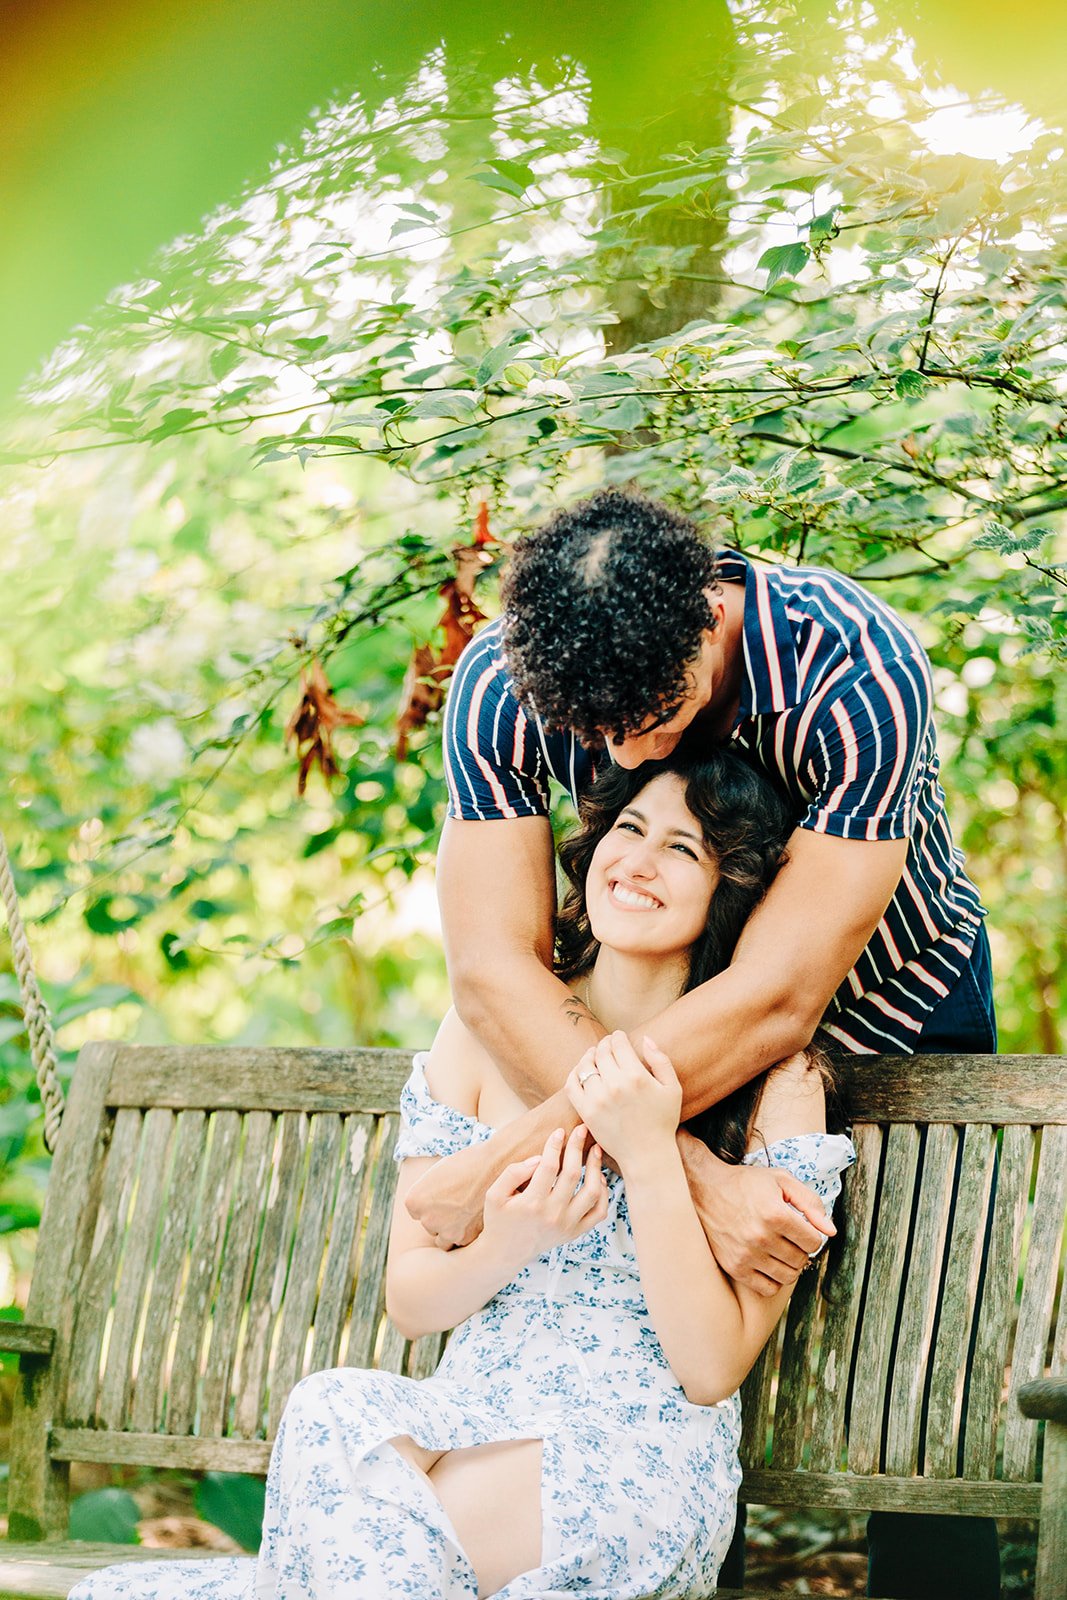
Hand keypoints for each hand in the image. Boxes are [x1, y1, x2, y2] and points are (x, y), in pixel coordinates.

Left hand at [406, 1141, 498, 1248]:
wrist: (495, 1165)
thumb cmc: (467, 1163)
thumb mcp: (437, 1172)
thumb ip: (427, 1193)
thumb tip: (429, 1207)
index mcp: (414, 1201)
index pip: (418, 1213)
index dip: (434, 1204)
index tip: (447, 1195)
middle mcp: (426, 1219)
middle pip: (431, 1227)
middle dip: (443, 1218)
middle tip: (460, 1202)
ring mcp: (446, 1231)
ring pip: (446, 1239)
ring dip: (455, 1230)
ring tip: (469, 1212)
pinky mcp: (466, 1238)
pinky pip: (463, 1241)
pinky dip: (470, 1233)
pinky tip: (478, 1217)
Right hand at [481, 1125, 608, 1271]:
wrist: (505, 1253)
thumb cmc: (499, 1219)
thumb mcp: (494, 1195)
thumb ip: (513, 1173)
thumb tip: (538, 1159)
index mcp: (531, 1204)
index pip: (548, 1166)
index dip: (555, 1145)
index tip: (559, 1131)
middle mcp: (552, 1215)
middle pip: (572, 1174)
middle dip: (577, 1147)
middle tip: (581, 1129)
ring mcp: (567, 1226)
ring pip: (592, 1192)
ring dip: (596, 1167)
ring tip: (595, 1150)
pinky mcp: (575, 1232)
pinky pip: (599, 1212)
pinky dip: (603, 1193)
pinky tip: (598, 1177)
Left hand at [566, 1032, 681, 1171]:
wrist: (647, 1155)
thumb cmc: (663, 1121)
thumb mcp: (672, 1088)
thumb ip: (661, 1060)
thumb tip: (646, 1038)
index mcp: (636, 1076)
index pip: (619, 1044)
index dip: (617, 1036)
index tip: (618, 1036)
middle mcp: (615, 1085)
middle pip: (601, 1052)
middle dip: (604, 1044)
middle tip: (607, 1044)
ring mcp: (598, 1099)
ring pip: (585, 1066)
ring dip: (589, 1056)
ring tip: (594, 1055)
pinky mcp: (586, 1112)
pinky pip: (572, 1085)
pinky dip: (574, 1074)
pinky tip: (581, 1072)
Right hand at [677, 1128, 833, 1297]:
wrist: (704, 1189)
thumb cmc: (746, 1183)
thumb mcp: (781, 1180)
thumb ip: (811, 1203)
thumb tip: (831, 1231)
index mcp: (775, 1214)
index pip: (813, 1241)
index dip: (812, 1234)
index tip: (802, 1227)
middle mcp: (760, 1237)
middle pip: (801, 1259)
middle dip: (801, 1248)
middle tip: (790, 1237)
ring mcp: (746, 1255)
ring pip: (787, 1276)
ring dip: (790, 1264)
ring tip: (781, 1249)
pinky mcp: (734, 1267)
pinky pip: (767, 1288)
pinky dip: (774, 1279)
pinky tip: (769, 1262)